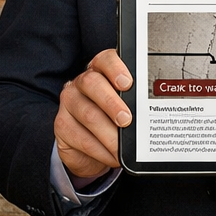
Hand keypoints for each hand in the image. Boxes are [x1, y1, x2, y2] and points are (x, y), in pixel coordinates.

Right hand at [55, 48, 129, 179]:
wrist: (91, 146)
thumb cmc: (115, 120)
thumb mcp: (128, 107)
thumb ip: (136, 102)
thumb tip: (153, 112)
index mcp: (102, 71)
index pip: (106, 60)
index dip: (116, 69)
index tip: (128, 83)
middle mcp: (83, 83)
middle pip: (92, 84)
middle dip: (112, 103)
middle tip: (126, 120)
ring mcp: (70, 103)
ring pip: (88, 114)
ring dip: (109, 133)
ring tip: (122, 146)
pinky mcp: (62, 125)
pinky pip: (80, 137)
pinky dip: (100, 150)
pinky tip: (112, 155)